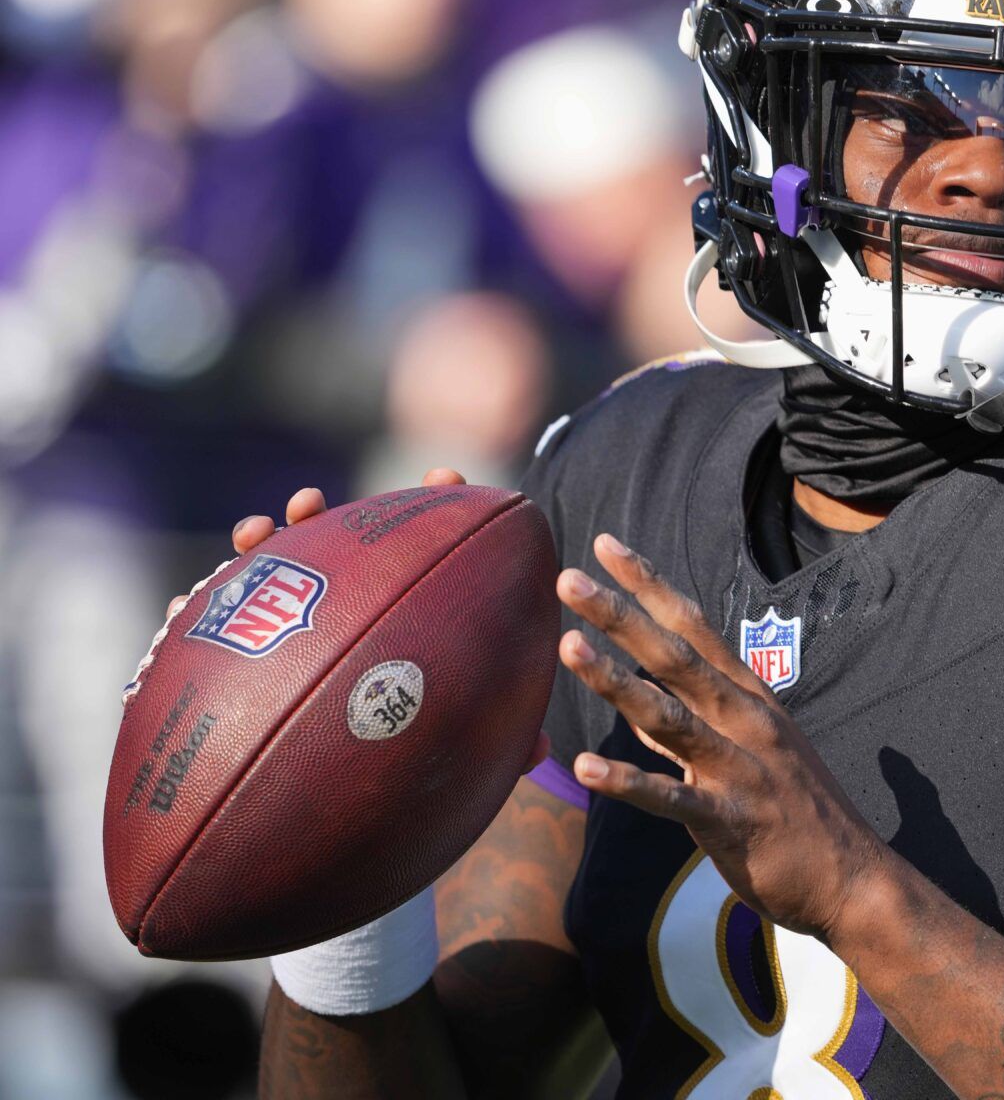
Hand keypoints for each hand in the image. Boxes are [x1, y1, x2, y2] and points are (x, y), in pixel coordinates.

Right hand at [157, 469, 549, 774]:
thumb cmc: (406, 760)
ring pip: (276, 571)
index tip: (444, 480)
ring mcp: (295, 626)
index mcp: (408, 614)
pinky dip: (196, 608)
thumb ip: (493, 738)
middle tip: (317, 502)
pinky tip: (183, 607)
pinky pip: (213, 626)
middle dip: (329, 515)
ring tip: (253, 533)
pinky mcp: (244, 656)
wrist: (333, 804)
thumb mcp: (451, 746)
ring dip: (262, 542)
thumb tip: (541, 748)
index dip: (437, 505)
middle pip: (344, 547)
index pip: (428, 547)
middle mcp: (351, 607)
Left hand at [557, 533, 887, 940]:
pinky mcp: (731, 821)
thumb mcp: (749, 752)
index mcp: (749, 697)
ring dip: (616, 681)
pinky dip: (628, 782)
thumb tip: (632, 701)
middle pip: (674, 657)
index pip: (692, 627)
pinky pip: (672, 798)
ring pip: (669, 716)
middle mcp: (745, 721)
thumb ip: (685, 725)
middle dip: (621, 615)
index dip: (649, 584)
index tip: (607, 545)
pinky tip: (585, 767)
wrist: (851, 878)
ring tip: (567, 647)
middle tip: (569, 578)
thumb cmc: (796, 813)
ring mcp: (740, 769)